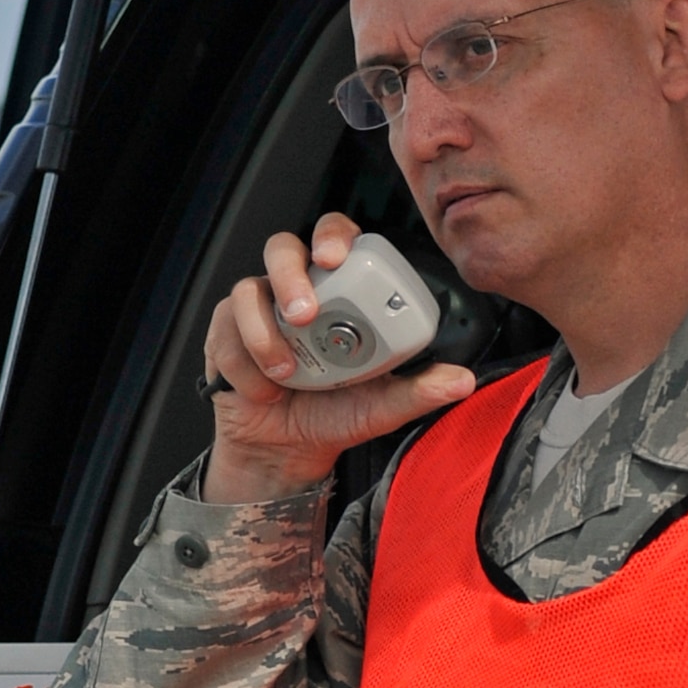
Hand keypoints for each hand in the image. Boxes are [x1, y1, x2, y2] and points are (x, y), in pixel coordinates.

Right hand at [200, 212, 473, 501]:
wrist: (287, 451)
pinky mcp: (225, 332)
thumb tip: (462, 380)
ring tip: (286, 375)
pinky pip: (225, 332)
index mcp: (339, 294)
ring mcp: (257, 309)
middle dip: (290, 275)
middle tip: (304, 315)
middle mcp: (297, 291)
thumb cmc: (335, 416)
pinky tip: (265, 390)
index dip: (333, 236)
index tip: (337, 258)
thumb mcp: (383, 406)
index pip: (335, 240)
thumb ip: (419, 390)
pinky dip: (245, 365)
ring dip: (264, 334)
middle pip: (282, 248)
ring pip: (247, 291)